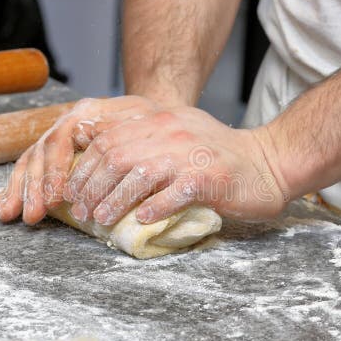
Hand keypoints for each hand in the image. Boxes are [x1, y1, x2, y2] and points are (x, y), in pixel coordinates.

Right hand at [0, 96, 160, 223]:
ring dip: (18, 191)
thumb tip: (86, 135)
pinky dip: (13, 189)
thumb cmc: (153, 122)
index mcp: (85, 113)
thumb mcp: (143, 119)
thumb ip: (117, 127)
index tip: (56, 198)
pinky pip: (29, 170)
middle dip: (33, 188)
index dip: (55, 170)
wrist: (155, 118)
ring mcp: (58, 138)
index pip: (61, 141)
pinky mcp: (55, 154)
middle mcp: (66, 124)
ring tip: (7, 215)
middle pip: (41, 154)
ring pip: (30, 162)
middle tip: (31, 215)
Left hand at [64, 106, 290, 225]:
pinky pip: (173, 194)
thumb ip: (142, 138)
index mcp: (159, 120)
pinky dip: (153, 208)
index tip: (72, 190)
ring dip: (114, 200)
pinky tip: (140, 221)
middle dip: (91, 186)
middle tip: (81, 211)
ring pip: (138, 174)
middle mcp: (171, 131)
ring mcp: (190, 154)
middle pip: (116, 156)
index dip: (83, 167)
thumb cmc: (218, 156)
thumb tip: (97, 149)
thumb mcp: (177, 134)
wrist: (268, 163)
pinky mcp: (208, 178)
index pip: (107, 139)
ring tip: (101, 219)